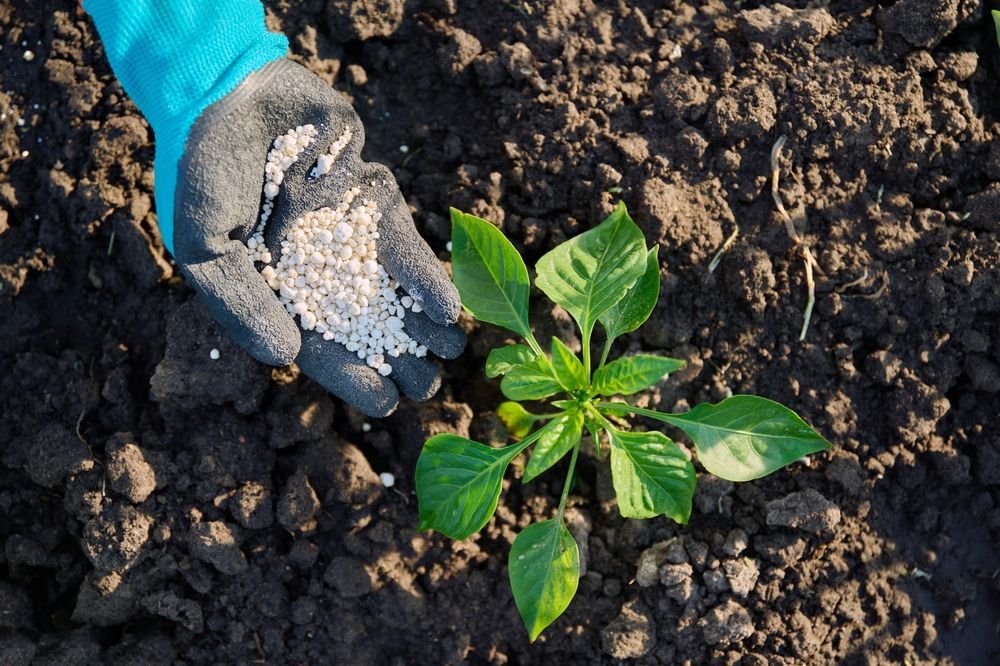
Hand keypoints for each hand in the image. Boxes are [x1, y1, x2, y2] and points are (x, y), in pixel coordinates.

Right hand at [172, 59, 463, 416]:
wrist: (225, 85)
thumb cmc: (200, 168)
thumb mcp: (202, 246)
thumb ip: (240, 304)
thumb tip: (285, 360)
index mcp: (271, 284)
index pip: (314, 342)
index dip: (350, 375)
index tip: (386, 405)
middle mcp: (312, 263)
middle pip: (361, 321)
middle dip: (396, 355)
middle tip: (430, 386)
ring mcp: (344, 230)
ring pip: (389, 286)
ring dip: (421, 321)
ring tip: (452, 353)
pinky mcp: (370, 196)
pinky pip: (402, 241)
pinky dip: (424, 273)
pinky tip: (449, 307)